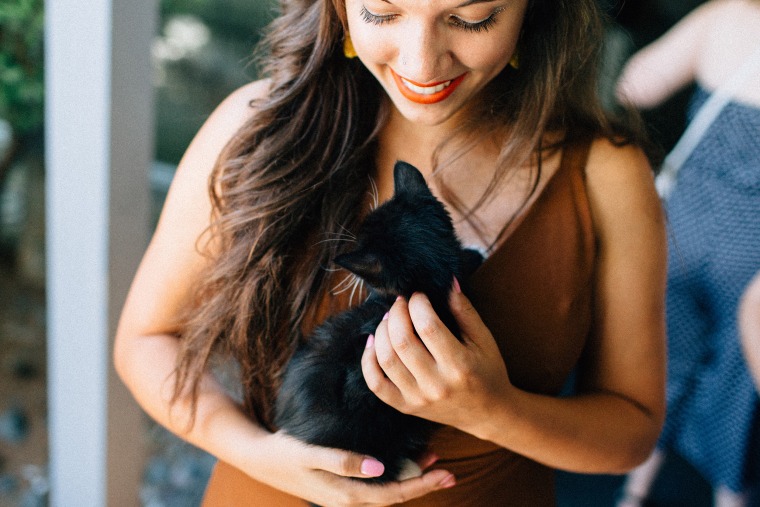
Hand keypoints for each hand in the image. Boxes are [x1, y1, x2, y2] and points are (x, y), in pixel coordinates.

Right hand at [250, 431, 455, 506]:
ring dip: (411, 478)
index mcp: (346, 495)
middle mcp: (350, 499)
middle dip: (423, 483)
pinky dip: (395, 473)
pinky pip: (376, 483)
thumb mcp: (310, 454)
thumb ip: (343, 461)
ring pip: (387, 490)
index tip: (444, 472)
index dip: (420, 484)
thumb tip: (378, 468)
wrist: (260, 458)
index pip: (393, 494)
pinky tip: (405, 460)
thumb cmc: (286, 454)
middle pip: (395, 495)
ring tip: (435, 463)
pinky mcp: (344, 484)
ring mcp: (347, 494)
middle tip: (450, 471)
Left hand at [361, 284, 512, 437]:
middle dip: (397, 313)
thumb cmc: (487, 371)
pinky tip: (373, 342)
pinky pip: (376, 384)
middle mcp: (436, 384)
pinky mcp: (405, 406)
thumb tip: (448, 281)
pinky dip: (368, 360)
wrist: (488, 413)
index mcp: (459, 365)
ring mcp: (418, 398)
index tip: (419, 295)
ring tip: (389, 318)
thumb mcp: (484, 339)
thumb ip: (465, 310)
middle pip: (402, 341)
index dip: (418, 304)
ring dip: (382, 331)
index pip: (428, 326)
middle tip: (401, 302)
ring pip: (386, 359)